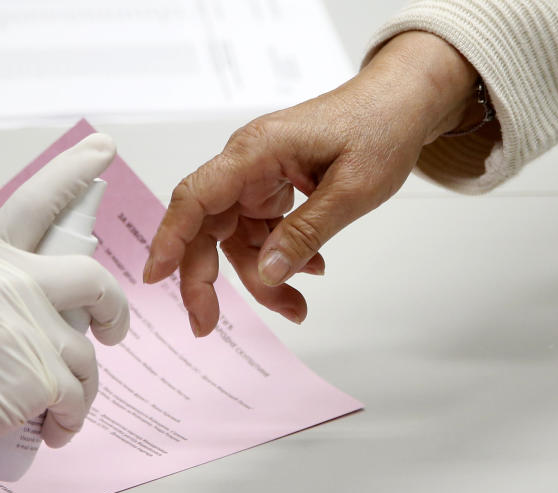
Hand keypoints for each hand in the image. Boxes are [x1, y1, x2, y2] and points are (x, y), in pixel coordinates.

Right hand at [143, 31, 478, 335]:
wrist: (402, 103)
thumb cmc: (380, 128)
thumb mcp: (352, 190)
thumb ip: (307, 232)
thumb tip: (267, 272)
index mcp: (257, 151)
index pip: (197, 196)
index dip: (171, 238)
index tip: (156, 277)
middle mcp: (248, 163)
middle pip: (207, 226)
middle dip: (206, 278)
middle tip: (208, 324)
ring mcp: (259, 176)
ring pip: (237, 238)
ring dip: (259, 277)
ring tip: (296, 306)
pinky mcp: (274, 187)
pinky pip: (262, 232)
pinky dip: (280, 258)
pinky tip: (311, 271)